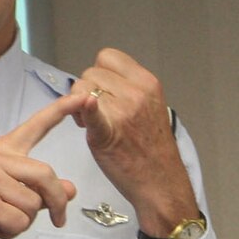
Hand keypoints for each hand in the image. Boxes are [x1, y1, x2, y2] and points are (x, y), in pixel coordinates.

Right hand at [0, 91, 90, 238]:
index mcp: (0, 153)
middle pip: (46, 174)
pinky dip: (12, 232)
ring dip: (24, 221)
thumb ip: (39, 190)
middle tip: (59, 219)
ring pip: (34, 204)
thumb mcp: (9, 198)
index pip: (35, 127)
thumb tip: (69, 189)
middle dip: (57, 202)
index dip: (60, 110)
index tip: (82, 96)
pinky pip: (20, 222)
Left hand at [72, 48, 200, 236]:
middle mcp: (136, 92)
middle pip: (90, 72)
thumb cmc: (152, 149)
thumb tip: (96, 82)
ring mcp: (123, 111)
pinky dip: (85, 110)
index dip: (98, 73)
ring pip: (80, 89)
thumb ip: (127, 89)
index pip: (107, 57)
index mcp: (147, 82)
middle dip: (86, 90)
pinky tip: (85, 115)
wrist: (160, 182)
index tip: (102, 91)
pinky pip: (90, 111)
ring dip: (79, 105)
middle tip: (96, 114)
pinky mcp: (107, 132)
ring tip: (93, 124)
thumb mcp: (150, 106)